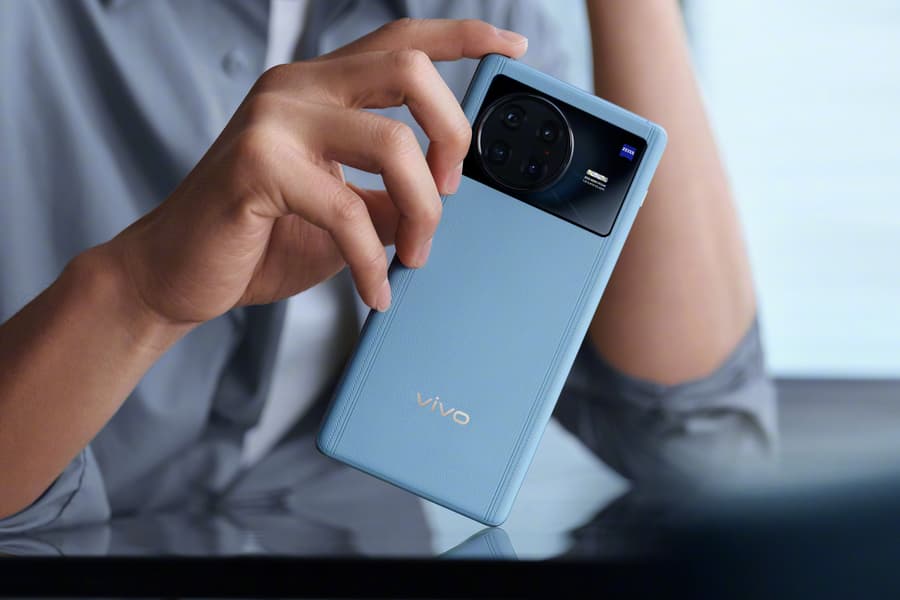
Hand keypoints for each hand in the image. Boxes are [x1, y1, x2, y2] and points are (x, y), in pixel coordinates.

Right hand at [100, 19, 527, 324]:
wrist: (175, 274)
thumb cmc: (257, 238)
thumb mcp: (341, 210)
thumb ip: (388, 191)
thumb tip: (442, 195)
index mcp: (318, 88)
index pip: (400, 40)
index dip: (462, 37)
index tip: (511, 49)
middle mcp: (295, 88)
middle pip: (409, 69)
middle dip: (453, 134)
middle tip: (451, 190)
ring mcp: (273, 121)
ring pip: (392, 143)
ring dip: (422, 211)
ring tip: (414, 255)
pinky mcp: (256, 166)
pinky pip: (348, 211)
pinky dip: (372, 262)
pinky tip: (374, 291)